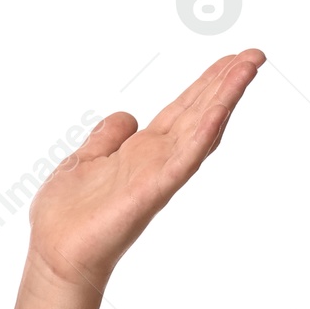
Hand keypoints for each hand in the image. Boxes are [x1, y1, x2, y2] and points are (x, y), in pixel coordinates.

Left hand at [26, 48, 264, 292]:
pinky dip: (203, 134)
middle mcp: (155, 161)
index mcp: (140, 152)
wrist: (54, 255)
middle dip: (224, 83)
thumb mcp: (84, 161)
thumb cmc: (66, 217)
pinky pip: (183, 159)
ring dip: (224, 98)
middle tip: (254, 53)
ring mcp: (157, 175)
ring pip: (199, 130)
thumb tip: (126, 117)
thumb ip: (107, 139)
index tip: (230, 59)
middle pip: (197, 114)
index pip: (181, 112)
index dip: (204, 85)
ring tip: (247, 67)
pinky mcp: (151, 192)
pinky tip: (221, 110)